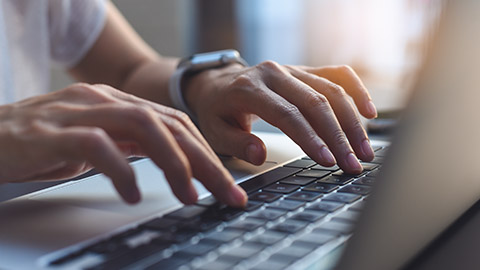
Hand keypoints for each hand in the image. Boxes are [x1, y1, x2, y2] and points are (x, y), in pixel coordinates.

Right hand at [0, 83, 246, 205]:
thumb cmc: (43, 142)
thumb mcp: (98, 142)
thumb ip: (132, 145)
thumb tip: (173, 162)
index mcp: (120, 104)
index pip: (177, 124)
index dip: (208, 153)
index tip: (228, 185)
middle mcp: (106, 102)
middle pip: (171, 125)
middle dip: (205, 162)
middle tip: (228, 194)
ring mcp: (79, 112)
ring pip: (143, 127)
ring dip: (174, 163)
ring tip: (189, 195)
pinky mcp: (52, 132)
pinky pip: (96, 146)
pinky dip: (121, 171)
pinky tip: (133, 195)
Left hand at [185, 62, 376, 173]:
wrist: (219, 84)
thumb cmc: (218, 111)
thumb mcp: (215, 131)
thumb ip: (236, 143)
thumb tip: (260, 154)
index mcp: (249, 89)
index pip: (287, 114)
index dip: (310, 138)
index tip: (328, 161)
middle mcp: (273, 74)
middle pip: (315, 102)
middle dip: (338, 136)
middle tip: (353, 163)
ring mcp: (291, 69)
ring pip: (331, 90)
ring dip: (352, 121)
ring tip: (365, 150)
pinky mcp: (304, 70)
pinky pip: (337, 74)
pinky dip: (356, 91)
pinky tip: (369, 112)